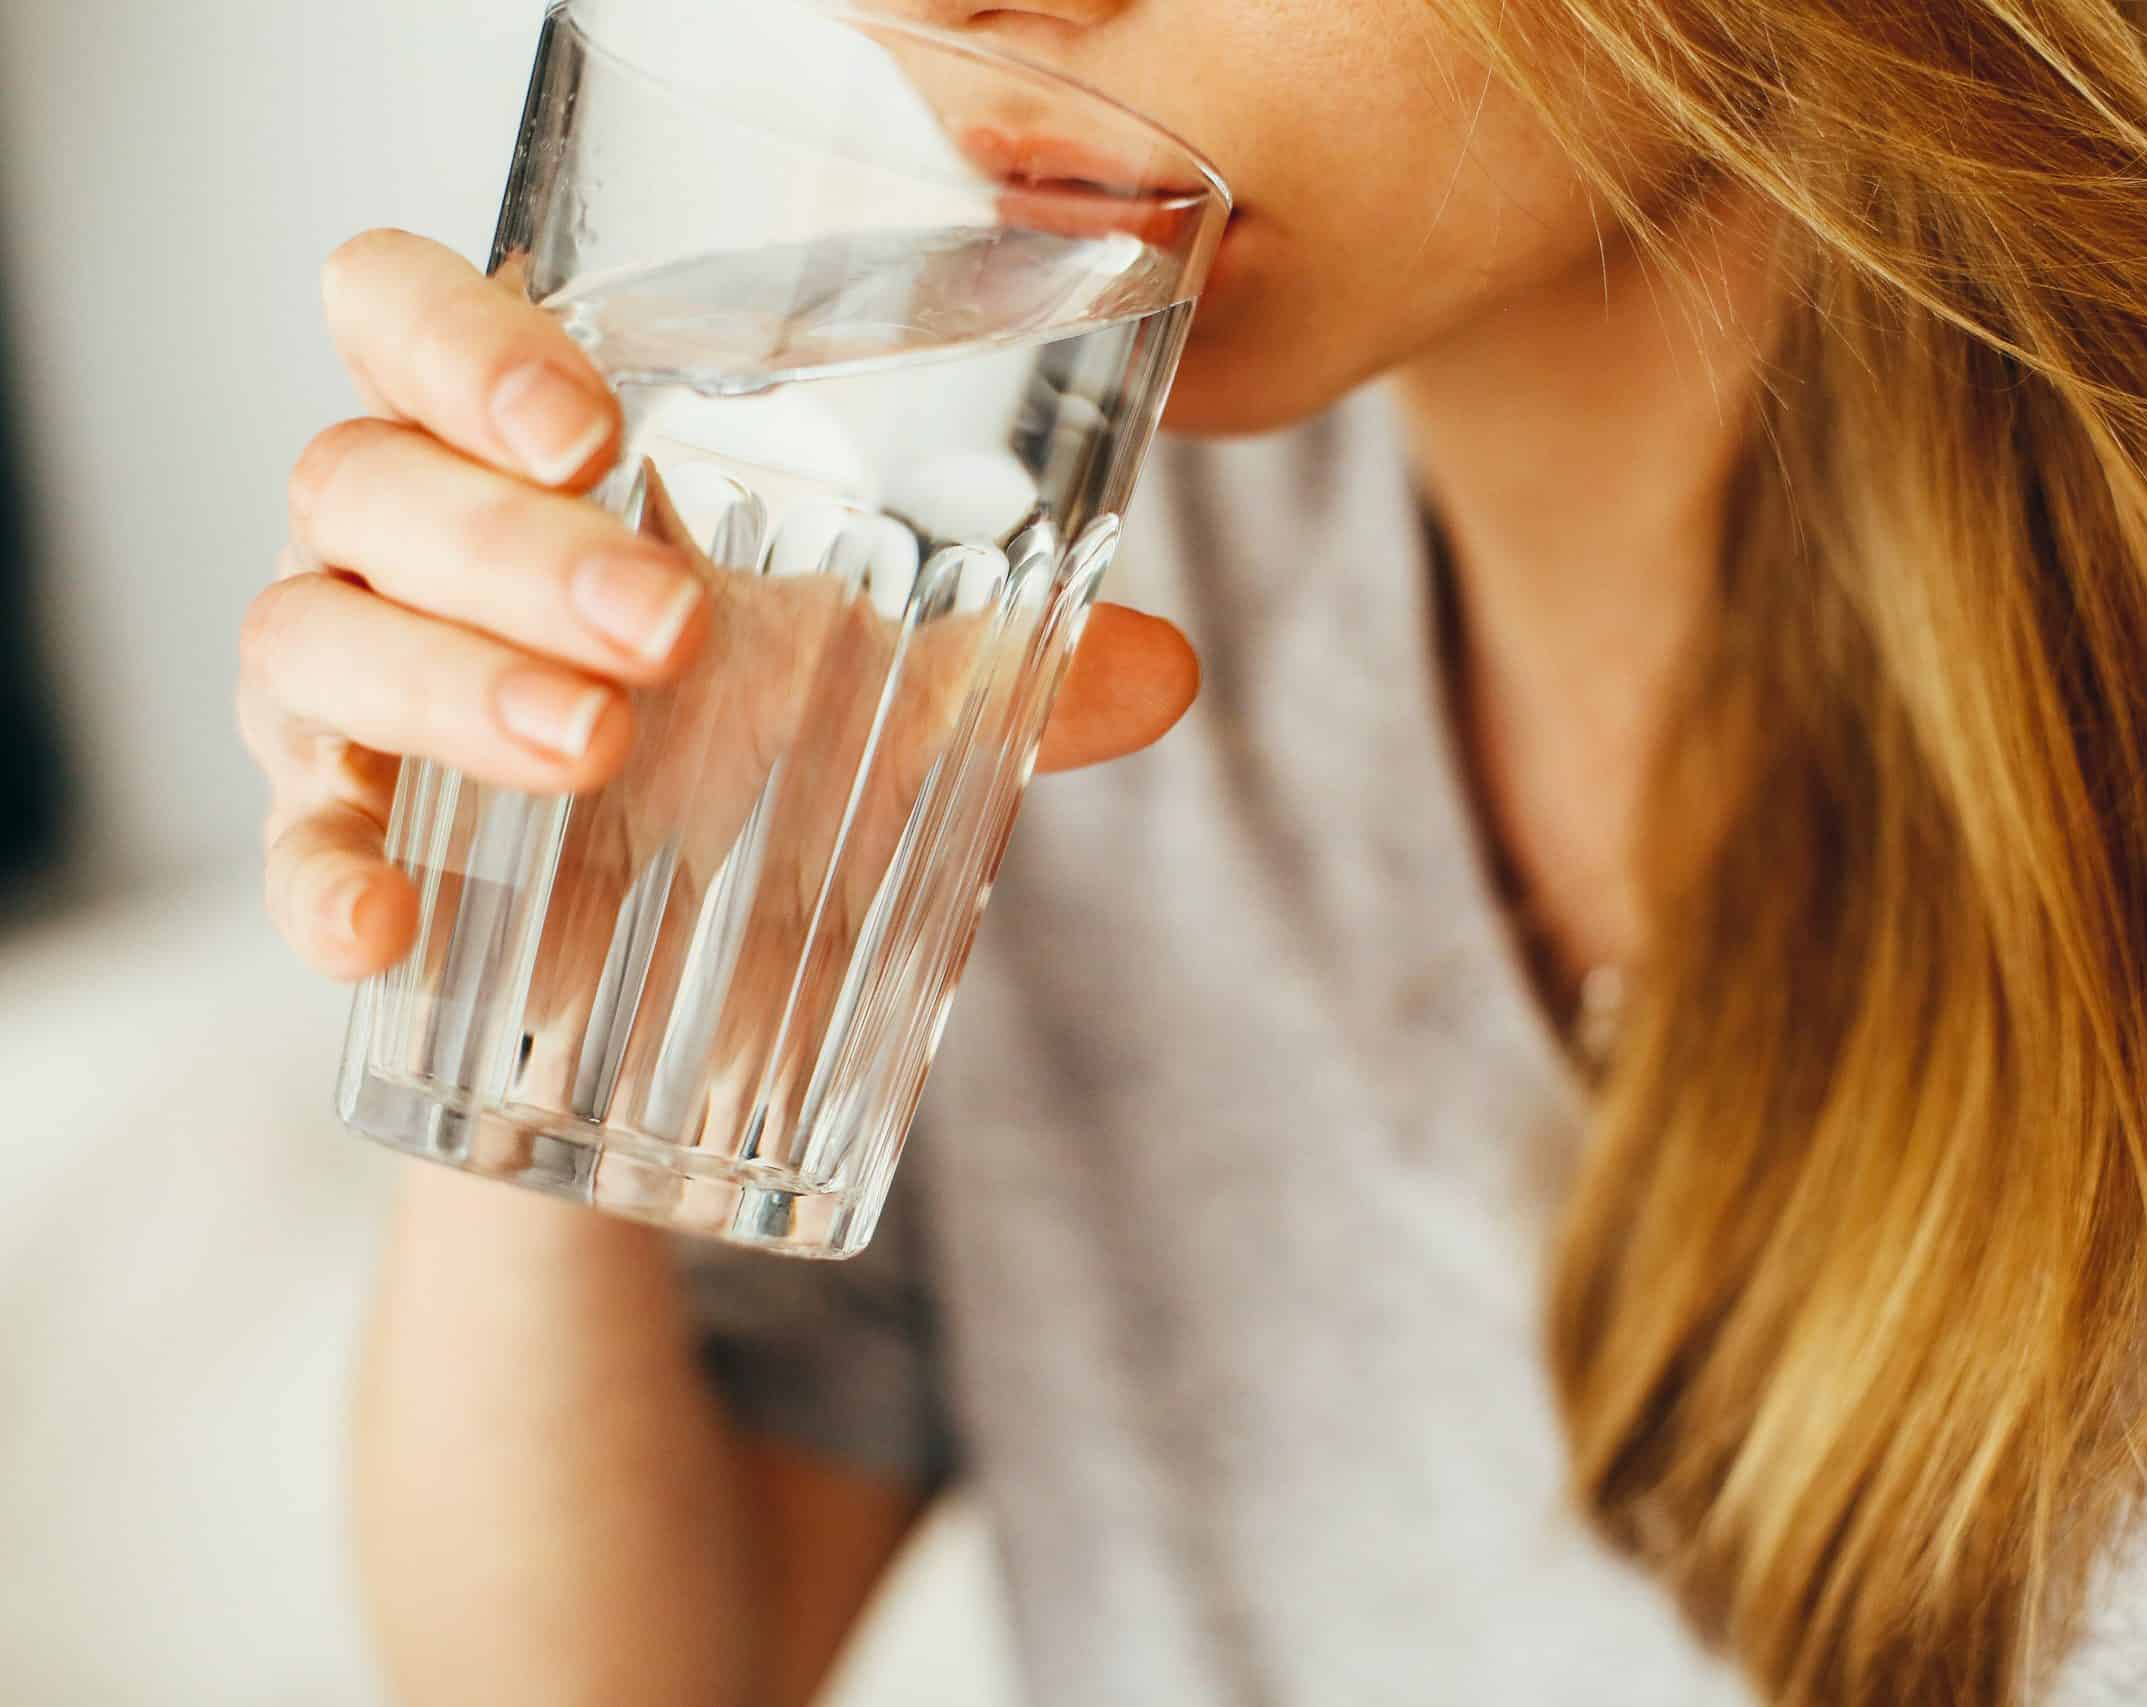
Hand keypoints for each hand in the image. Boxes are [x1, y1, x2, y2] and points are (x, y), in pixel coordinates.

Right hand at [241, 229, 1198, 985]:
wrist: (676, 970)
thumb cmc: (756, 757)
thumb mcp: (886, 702)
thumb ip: (1009, 673)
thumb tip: (1166, 669)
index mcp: (518, 454)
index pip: (403, 312)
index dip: (460, 338)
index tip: (591, 425)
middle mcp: (403, 543)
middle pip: (364, 473)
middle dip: (510, 543)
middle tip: (667, 626)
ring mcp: (346, 685)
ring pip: (308, 630)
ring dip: (447, 684)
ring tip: (596, 748)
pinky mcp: (335, 833)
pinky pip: (287, 839)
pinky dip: (321, 875)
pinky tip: (385, 929)